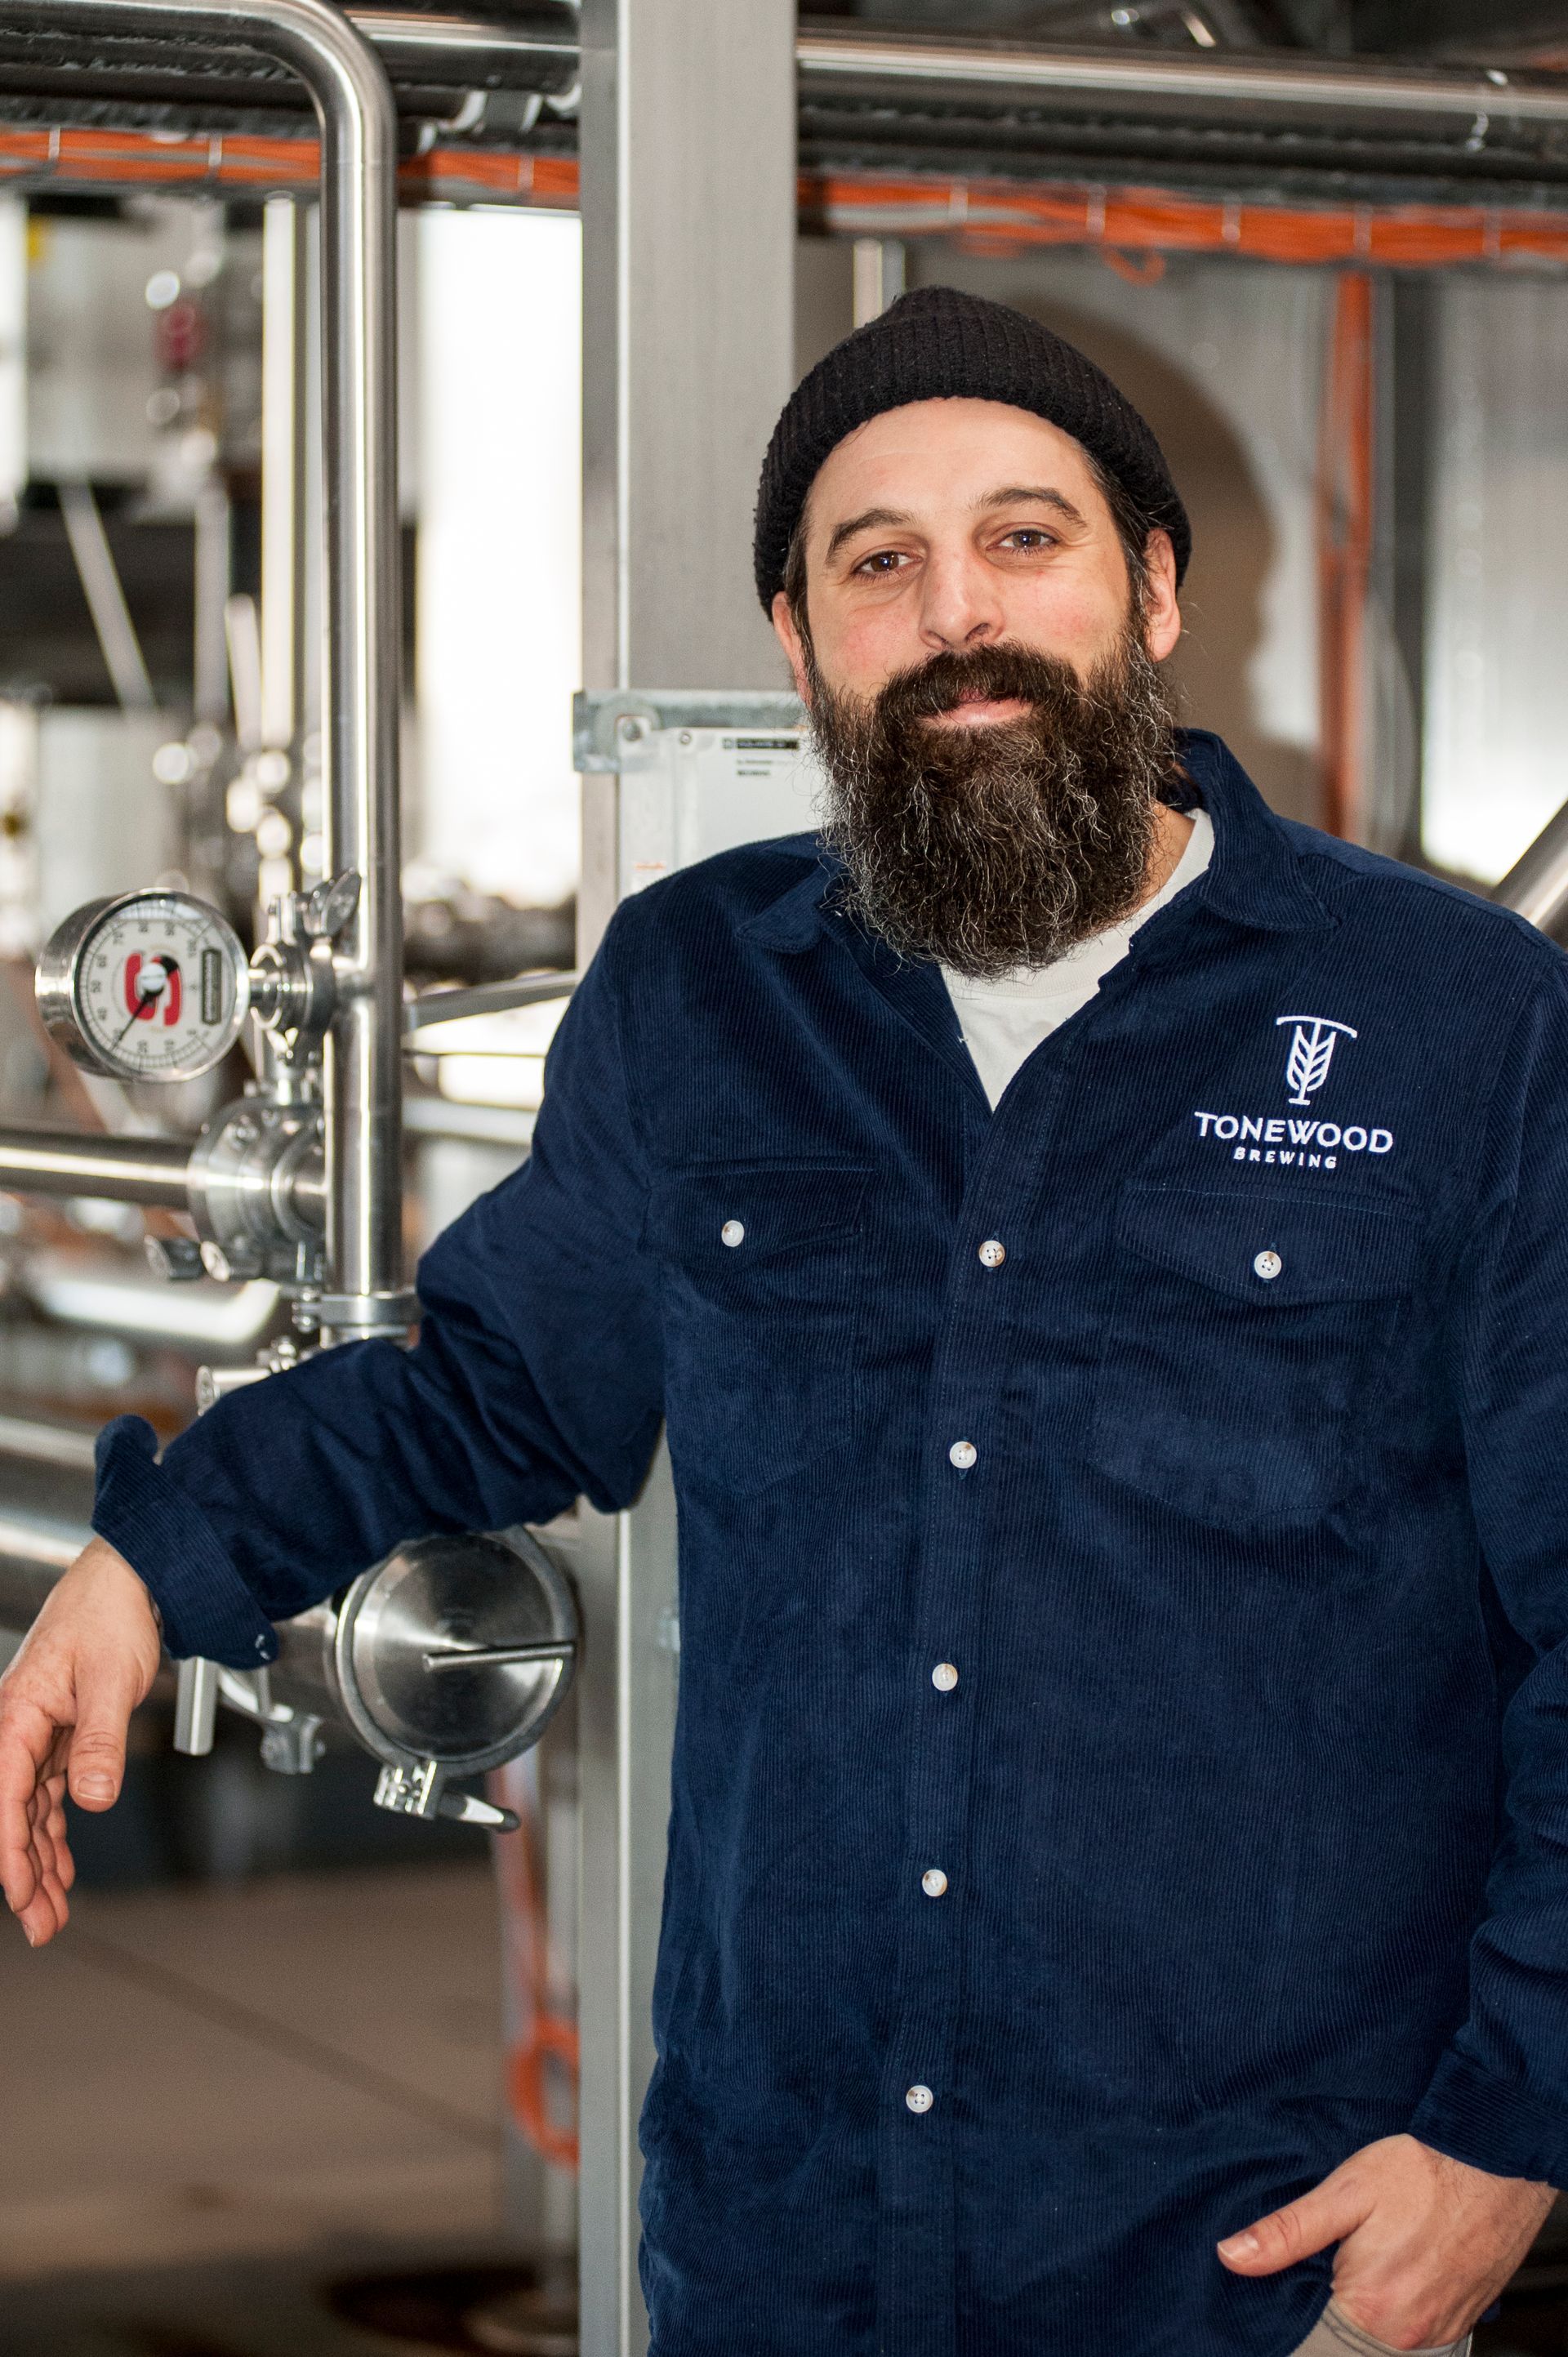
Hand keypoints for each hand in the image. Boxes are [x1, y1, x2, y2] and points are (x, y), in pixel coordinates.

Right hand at [0, 1539, 161, 1947]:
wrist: (129, 1578)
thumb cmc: (111, 1612)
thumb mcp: (113, 1678)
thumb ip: (102, 1741)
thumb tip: (93, 1798)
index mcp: (16, 1715)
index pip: (4, 1798)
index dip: (9, 1852)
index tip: (20, 1894)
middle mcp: (18, 1728)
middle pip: (12, 1816)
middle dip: (24, 1875)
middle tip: (43, 1927)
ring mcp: (37, 1735)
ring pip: (30, 1814)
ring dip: (40, 1864)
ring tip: (53, 1914)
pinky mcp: (60, 1736)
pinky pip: (49, 1796)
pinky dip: (55, 1835)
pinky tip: (62, 1868)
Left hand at [1217, 2131, 1554, 2348]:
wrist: (1495, 2159)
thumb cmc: (1422, 2169)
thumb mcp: (1345, 2190)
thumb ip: (1287, 2231)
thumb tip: (1230, 2256)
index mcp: (1370, 2307)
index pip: (1310, 2326)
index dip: (1297, 2293)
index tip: (1301, 2263)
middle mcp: (1406, 2334)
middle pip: (1345, 2327)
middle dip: (1331, 2292)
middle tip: (1338, 2245)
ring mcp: (1438, 2331)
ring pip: (1381, 2328)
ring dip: (1367, 2298)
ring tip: (1368, 2248)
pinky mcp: (1459, 2320)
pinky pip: (1414, 2324)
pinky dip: (1400, 2299)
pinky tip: (1399, 2258)